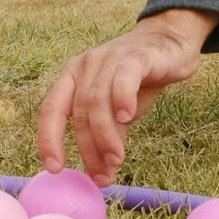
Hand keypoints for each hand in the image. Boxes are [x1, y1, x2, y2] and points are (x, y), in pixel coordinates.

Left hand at [35, 8, 218, 183]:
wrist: (169, 42)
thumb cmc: (139, 80)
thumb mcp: (118, 111)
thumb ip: (108, 136)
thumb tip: (101, 175)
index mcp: (72, 77)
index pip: (51, 109)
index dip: (49, 139)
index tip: (55, 168)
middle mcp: (85, 66)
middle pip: (79, 111)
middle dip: (88, 148)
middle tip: (101, 176)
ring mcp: (109, 58)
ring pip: (98, 100)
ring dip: (105, 135)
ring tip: (116, 159)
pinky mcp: (136, 56)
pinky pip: (123, 78)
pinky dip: (122, 99)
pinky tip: (127, 118)